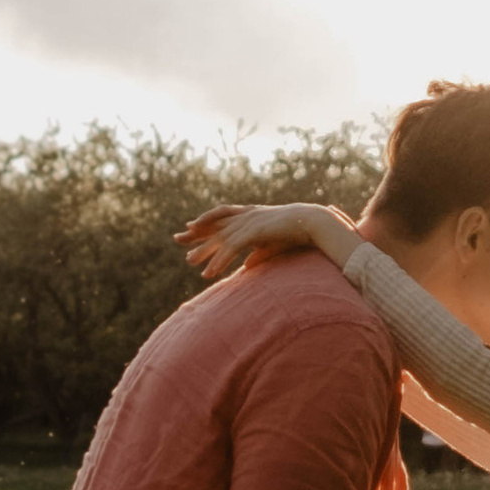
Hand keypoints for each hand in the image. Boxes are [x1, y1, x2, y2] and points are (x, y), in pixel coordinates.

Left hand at [176, 201, 355, 281]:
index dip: (204, 224)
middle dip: (196, 233)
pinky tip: (209, 273)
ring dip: (205, 251)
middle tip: (177, 238)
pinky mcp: (253, 231)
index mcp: (250, 216)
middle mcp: (246, 216)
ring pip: (220, 238)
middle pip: (215, 225)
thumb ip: (257, 253)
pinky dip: (219, 261)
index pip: (221, 219)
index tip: (189, 229)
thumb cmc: (297, 234)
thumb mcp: (272, 245)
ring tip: (190, 262)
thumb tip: (246, 266)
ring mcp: (249, 222)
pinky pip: (231, 248)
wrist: (313, 223)